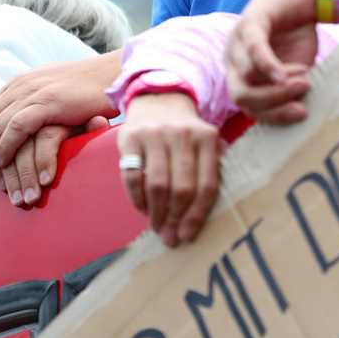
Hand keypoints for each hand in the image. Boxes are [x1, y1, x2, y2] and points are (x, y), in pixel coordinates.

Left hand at [0, 51, 122, 191]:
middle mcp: (22, 85)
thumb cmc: (91, 85)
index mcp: (22, 82)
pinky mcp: (47, 102)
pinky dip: (6, 146)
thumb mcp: (56, 88)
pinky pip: (15, 128)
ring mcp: (33, 92)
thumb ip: (38, 100)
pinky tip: (4, 161)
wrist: (115, 72)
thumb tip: (29, 119)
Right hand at [117, 93, 221, 246]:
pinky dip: (137, 199)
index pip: (207, 184)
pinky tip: (143, 209)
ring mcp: (155, 134)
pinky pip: (132, 177)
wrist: (159, 100)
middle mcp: (183, 134)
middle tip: (170, 236)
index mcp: (207, 138)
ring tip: (157, 227)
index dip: (197, 215)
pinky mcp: (131, 138)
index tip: (188, 235)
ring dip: (156, 213)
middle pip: (182, 188)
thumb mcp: (203, 145)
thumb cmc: (184, 135)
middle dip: (175, 218)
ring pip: (157, 185)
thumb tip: (193, 224)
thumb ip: (204, 175)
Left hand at [225, 0, 320, 122]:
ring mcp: (237, 41)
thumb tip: (298, 113)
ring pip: (248, 77)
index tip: (301, 113)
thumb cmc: (299, 34)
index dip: (274, 115)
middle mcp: (233, 60)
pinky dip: (267, 65)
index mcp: (242, 75)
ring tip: (305, 80)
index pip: (249, 107)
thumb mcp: (296, 69)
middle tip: (301, 105)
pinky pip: (254, 49)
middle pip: (240, 97)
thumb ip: (291, 90)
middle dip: (271, 107)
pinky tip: (283, 74)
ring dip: (279, 85)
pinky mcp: (250, 22)